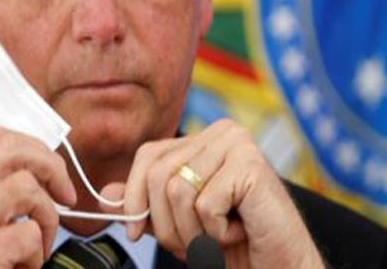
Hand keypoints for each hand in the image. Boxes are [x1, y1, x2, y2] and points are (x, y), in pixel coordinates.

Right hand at [0, 126, 76, 267]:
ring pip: (27, 188)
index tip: (52, 172)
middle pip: (14, 150)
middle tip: (65, 196)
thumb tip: (45, 167)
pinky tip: (22, 268)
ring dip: (47, 219)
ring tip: (37, 245)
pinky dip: (38, 254)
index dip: (34, 147)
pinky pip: (30, 234)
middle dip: (52, 168)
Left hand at [103, 119, 323, 267]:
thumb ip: (145, 204)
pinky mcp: (252, 166)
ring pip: (177, 190)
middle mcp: (222, 132)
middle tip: (191, 245)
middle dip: (166, 223)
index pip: (148, 155)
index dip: (134, 196)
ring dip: (192, 231)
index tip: (133, 231)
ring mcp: (239, 145)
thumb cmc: (233, 244)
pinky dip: (215, 232)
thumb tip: (106, 194)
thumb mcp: (177, 221)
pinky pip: (205, 203)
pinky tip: (238, 231)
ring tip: (218, 237)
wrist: (279, 268)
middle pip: (158, 174)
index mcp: (204, 138)